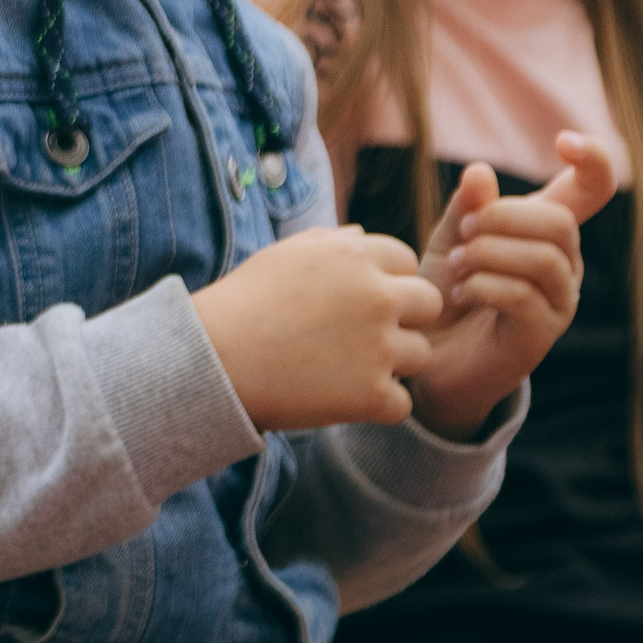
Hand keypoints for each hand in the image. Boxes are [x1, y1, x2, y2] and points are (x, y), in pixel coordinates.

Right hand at [192, 226, 444, 431]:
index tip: (356, 301)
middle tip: (365, 336)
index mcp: (356, 256)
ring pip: (419, 354)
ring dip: (390, 363)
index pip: (407, 261)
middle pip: (429, 304)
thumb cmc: (242, 303)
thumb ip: (329, 242)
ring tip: (342, 367)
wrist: (213, 359)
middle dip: (405, 318)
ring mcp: (379, 347)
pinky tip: (339, 397)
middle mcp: (376, 296)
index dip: (387, 281)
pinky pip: (401, 403)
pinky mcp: (373, 394)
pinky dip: (376, 405)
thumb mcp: (282, 255)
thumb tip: (362, 237)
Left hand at [404, 131, 617, 439]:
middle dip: (503, 218)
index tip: (564, 140)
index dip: (593, 161)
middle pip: (558, 222)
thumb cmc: (441, 289)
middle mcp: (563, 264)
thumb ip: (467, 207)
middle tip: (463, 232)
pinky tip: (458, 291)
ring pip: (544, 259)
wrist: (423, 351)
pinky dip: (483, 286)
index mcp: (544, 232)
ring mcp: (558, 301)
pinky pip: (524, 297)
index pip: (592, 191)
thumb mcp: (449, 238)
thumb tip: (480, 170)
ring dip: (489, 254)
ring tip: (456, 265)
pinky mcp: (541, 335)